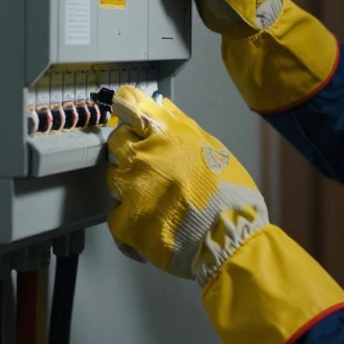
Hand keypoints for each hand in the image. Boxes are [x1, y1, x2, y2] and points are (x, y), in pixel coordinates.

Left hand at [105, 85, 268, 285]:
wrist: (228, 238)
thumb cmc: (229, 192)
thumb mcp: (213, 148)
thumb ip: (182, 125)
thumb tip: (161, 105)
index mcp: (165, 135)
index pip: (130, 105)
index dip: (126, 106)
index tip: (126, 110)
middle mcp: (141, 156)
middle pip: (117, 141)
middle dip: (128, 148)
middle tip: (150, 164)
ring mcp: (129, 189)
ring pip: (113, 177)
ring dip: (128, 183)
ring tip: (154, 199)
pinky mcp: (124, 221)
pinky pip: (116, 213)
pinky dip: (130, 218)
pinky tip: (151, 223)